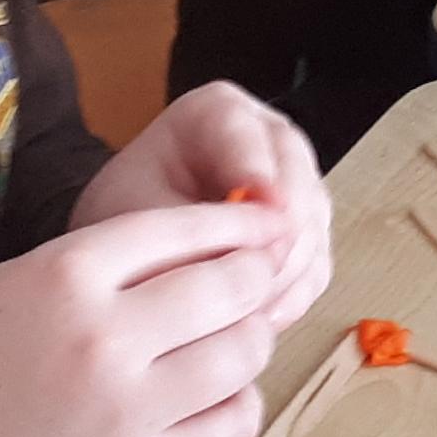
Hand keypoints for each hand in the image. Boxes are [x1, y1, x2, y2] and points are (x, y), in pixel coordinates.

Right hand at [0, 199, 301, 436]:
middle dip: (257, 274)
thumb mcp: (12, 282)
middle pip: (229, 287)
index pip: (183, 227)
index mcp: (64, 275)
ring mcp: (126, 409)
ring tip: (235, 335)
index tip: (264, 221)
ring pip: (243, 355)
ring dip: (252, 337)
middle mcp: (105, 337)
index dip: (238, 222)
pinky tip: (220, 393)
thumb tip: (203, 249)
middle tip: (258, 276)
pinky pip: (231, 425)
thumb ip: (100, 262)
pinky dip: (241, 402)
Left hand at [77, 81, 332, 330]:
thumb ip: (187, 233)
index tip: (265, 211)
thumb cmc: (122, 219)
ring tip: (240, 315)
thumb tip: (247, 260)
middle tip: (252, 284)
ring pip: (311, 231)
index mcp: (219, 113)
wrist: (124, 250)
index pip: (246, 136)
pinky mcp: (305, 236)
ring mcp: (295, 188)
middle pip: (297, 184)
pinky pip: (313, 268)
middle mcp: (270, 141)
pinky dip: (289, 298)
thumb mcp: (137, 217)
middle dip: (277, 240)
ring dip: (282, 277)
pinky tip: (253, 322)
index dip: (258, 173)